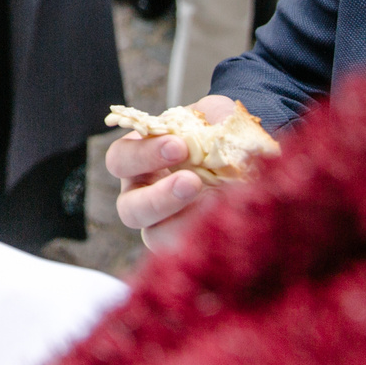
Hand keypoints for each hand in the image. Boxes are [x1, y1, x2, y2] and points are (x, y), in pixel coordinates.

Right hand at [108, 94, 242, 249]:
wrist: (244, 153)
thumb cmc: (218, 130)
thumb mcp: (215, 115)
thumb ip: (215, 117)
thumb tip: (224, 133)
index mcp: (138, 158)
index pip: (121, 159)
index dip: (143, 154)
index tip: (178, 145)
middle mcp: (143, 194)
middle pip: (129, 208)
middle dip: (158, 197)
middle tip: (192, 182)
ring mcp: (166, 223)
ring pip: (155, 236)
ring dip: (183, 225)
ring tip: (213, 205)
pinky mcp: (192, 240)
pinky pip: (190, 249)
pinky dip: (208, 236)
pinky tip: (228, 222)